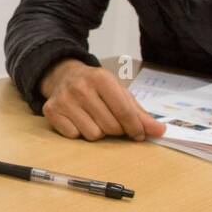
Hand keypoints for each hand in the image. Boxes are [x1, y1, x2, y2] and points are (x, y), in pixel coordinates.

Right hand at [39, 59, 165, 140]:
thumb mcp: (119, 93)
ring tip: (94, 120)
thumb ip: (139, 114)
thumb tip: (160, 131)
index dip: (135, 127)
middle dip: (116, 130)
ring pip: (92, 134)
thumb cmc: (97, 87)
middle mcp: (80, 87)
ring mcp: (64, 99)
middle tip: (112, 122)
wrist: (63, 75)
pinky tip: (78, 120)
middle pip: (110, 126)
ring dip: (97, 132)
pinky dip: (79, 132)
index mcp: (101, 78)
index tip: (138, 135)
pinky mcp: (51, 111)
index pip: (124, 111)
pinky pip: (74, 136)